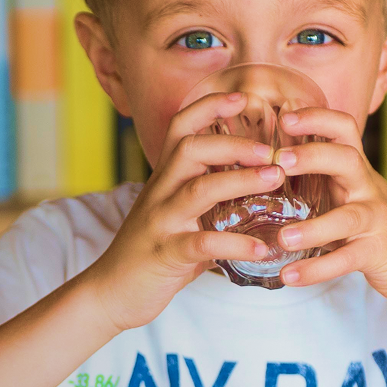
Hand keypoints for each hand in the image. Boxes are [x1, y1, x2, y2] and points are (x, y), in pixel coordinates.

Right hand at [80, 92, 281, 332]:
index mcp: (164, 178)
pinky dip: (235, 244)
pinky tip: (263, 249)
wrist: (111, 291)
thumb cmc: (151, 250)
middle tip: (271, 152)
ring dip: (240, 180)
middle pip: (190, 149)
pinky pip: (202, 243)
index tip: (241, 96)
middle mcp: (160, 192)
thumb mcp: (173, 212)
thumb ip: (204, 196)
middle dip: (233, 143)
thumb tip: (251, 184)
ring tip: (275, 180)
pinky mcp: (165, 254)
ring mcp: (161, 222)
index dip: (209, 107)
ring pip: (198, 190)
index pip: (180, 128)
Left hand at [274, 107, 386, 303]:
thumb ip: (318, 175)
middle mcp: (366, 187)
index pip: (343, 129)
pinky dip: (317, 270)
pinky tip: (290, 276)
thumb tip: (265, 161)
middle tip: (279, 160)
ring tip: (283, 238)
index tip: (285, 115)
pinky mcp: (376, 251)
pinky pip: (347, 260)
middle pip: (346, 160)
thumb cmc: (374, 221)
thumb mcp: (349, 190)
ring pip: (347, 218)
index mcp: (354, 169)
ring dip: (314, 228)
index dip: (317, 117)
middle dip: (313, 156)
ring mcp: (374, 219)